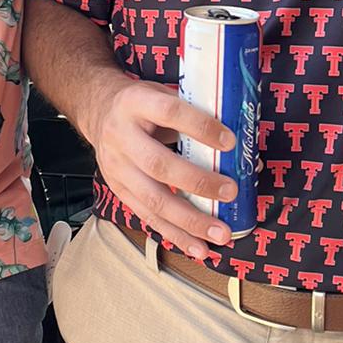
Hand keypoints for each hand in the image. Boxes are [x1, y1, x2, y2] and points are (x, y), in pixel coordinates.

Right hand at [81, 75, 237, 261]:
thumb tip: (243, 149)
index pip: (169, 113)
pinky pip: (148, 217)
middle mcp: (122, 136)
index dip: (200, 127)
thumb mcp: (163, 95)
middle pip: (159, 165)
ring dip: (190, 221)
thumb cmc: (143, 105)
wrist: (99, 111)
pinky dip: (176, 235)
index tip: (230, 142)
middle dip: (198, 183)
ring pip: (153, 199)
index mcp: (136, 103)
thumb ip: (196, 116)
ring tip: (219, 234)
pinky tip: (198, 247)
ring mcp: (117, 167)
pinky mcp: (119, 191)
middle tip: (230, 192)